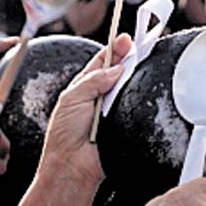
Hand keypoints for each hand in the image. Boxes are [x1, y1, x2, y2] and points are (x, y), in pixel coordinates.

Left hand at [0, 28, 17, 122]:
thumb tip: (15, 42)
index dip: (10, 48)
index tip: (24, 45)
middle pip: (3, 63)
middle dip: (12, 59)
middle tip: (23, 53)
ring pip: (2, 77)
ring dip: (9, 71)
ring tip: (17, 63)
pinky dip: (2, 84)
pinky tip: (8, 77)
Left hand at [38, 34, 130, 185]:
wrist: (72, 166)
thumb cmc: (64, 134)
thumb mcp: (72, 99)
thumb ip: (93, 81)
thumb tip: (116, 69)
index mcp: (83, 87)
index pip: (101, 63)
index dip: (113, 50)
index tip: (125, 39)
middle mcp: (99, 96)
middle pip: (117, 72)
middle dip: (127, 58)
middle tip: (136, 45)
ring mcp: (112, 109)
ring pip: (127, 87)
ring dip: (132, 75)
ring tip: (138, 60)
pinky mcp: (124, 123)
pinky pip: (134, 106)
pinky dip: (137, 97)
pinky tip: (140, 87)